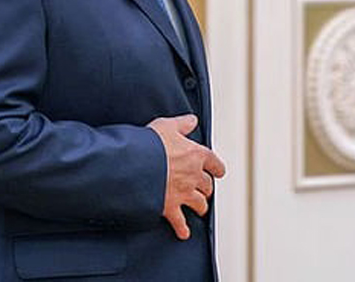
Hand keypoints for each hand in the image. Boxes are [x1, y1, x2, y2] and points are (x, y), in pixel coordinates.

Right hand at [147, 114, 225, 239]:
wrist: (136, 164)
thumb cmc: (151, 144)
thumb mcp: (167, 126)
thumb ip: (182, 124)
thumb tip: (192, 120)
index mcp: (196, 155)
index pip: (215, 163)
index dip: (217, 168)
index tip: (218, 171)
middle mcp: (194, 176)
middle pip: (208, 185)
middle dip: (206, 187)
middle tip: (204, 189)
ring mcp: (183, 193)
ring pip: (200, 203)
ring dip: (201, 206)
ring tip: (200, 208)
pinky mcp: (170, 207)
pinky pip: (179, 222)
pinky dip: (182, 229)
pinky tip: (184, 233)